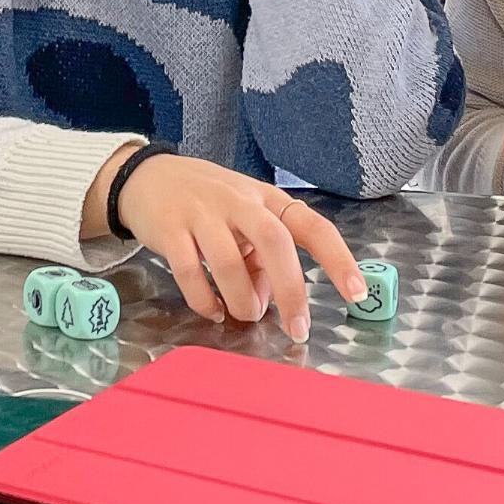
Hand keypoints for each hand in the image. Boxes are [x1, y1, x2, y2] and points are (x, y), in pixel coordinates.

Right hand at [103, 151, 365, 341]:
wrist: (146, 177)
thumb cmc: (207, 203)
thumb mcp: (243, 222)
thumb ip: (262, 258)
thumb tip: (272, 300)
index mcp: (267, 199)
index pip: (312, 226)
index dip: (338, 258)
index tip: (357, 292)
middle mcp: (238, 201)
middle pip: (274, 241)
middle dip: (290, 289)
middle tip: (297, 327)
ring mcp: (202, 213)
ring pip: (230, 262)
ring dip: (242, 299)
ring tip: (243, 315)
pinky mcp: (169, 229)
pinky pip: (191, 272)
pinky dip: (204, 300)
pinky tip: (211, 310)